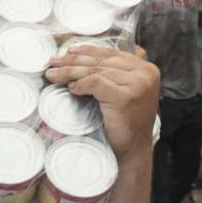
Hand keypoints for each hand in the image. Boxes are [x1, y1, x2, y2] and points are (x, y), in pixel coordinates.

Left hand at [45, 45, 159, 160]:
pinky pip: (96, 83)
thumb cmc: (125, 123)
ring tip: (53, 74)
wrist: (132, 152)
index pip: (113, 53)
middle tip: (53, 62)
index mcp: (148, 69)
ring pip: (96, 71)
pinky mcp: (125, 97)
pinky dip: (81, 84)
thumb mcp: (126, 92)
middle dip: (74, 60)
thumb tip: (87, 53)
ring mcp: (137, 84)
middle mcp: (145, 74)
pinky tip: (71, 88)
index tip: (68, 51)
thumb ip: (118, 72)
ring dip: (70, 71)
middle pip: (102, 61)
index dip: (89, 50)